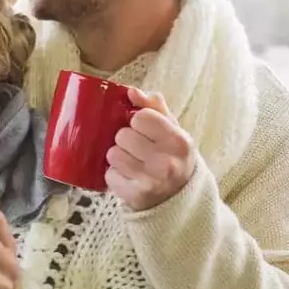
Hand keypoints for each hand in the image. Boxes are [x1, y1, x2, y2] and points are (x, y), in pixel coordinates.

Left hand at [105, 88, 195, 211]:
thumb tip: (131, 91)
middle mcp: (166, 162)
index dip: (137, 121)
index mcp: (178, 141)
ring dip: (118, 157)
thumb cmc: (171, 155)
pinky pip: (109, 175)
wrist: (179, 198)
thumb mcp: (171, 129)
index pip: (141, 117)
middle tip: (137, 148)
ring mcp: (151, 181)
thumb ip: (153, 106)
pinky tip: (128, 177)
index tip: (143, 129)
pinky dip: (115, 175)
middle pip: (122, 135)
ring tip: (131, 162)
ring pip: (112, 154)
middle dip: (125, 140)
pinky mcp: (136, 196)